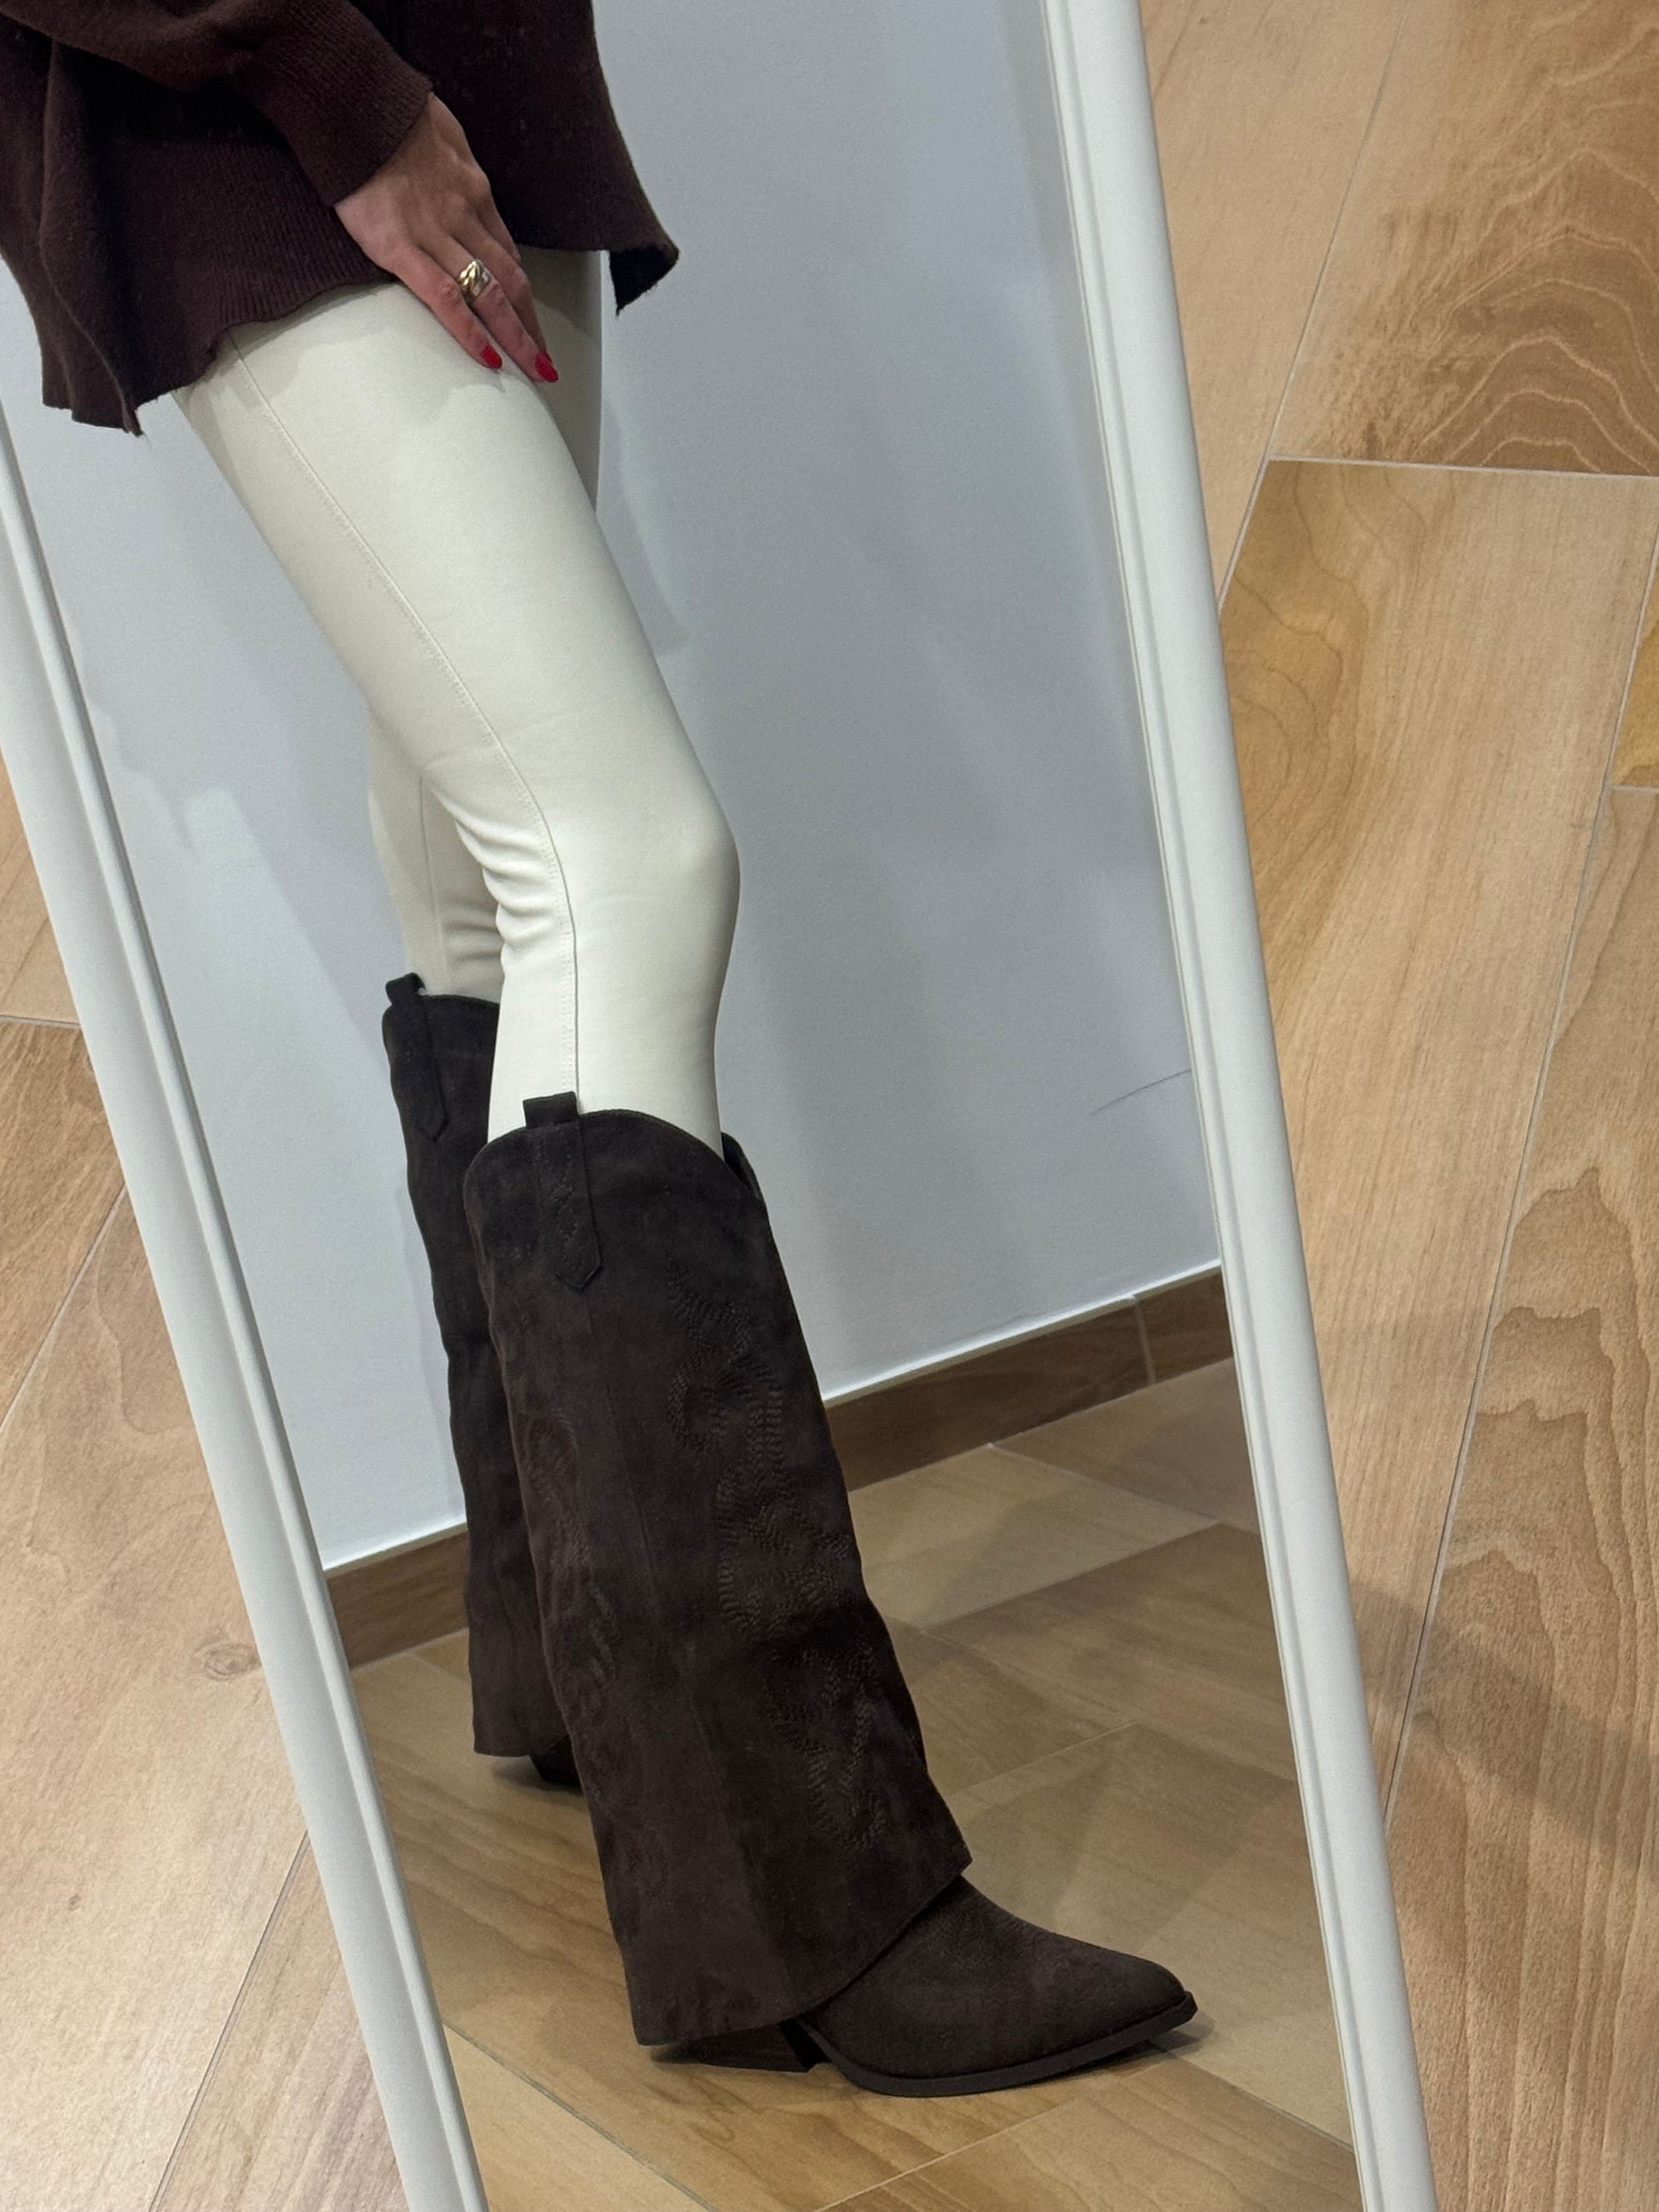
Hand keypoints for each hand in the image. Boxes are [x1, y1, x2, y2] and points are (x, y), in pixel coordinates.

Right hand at [332, 93, 557, 385]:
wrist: (352, 96)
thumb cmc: (387, 108)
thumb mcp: (439, 131)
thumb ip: (450, 161)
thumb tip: (454, 170)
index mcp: (472, 188)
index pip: (506, 250)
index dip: (522, 290)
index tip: (530, 317)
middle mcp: (464, 214)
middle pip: (510, 280)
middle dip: (532, 325)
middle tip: (546, 361)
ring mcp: (434, 233)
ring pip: (490, 294)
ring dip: (516, 337)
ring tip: (535, 370)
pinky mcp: (398, 246)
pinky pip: (443, 297)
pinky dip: (469, 332)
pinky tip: (488, 358)